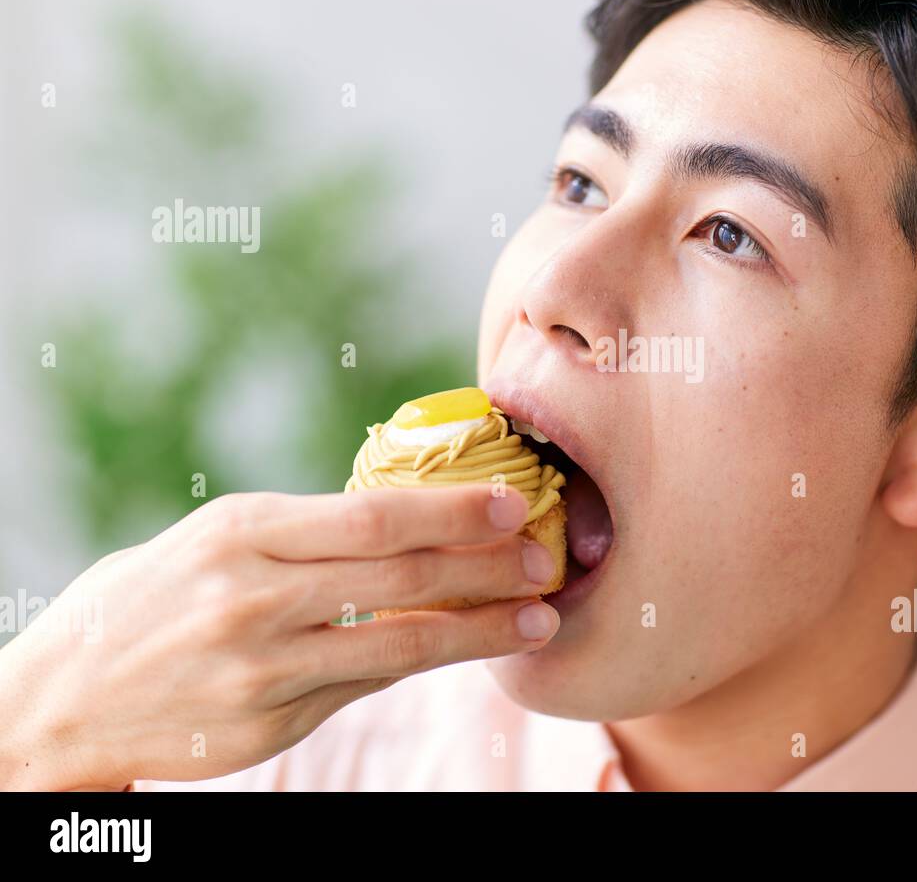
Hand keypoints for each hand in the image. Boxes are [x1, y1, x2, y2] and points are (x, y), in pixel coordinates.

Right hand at [0, 484, 559, 789]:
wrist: (65, 698)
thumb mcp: (216, 539)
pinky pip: (367, 685)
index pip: (374, 515)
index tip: (513, 501)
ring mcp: (261, 665)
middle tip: (545, 559)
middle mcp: (253, 594)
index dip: (455, 509)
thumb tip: (412, 521)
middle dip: (487, 567)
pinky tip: (470, 650)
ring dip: (480, 629)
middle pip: (400, 577)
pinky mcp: (268, 721)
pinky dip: (427, 663)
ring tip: (536, 618)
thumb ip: (307, 534)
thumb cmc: (157, 598)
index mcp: (243, 529)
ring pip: (398, 642)